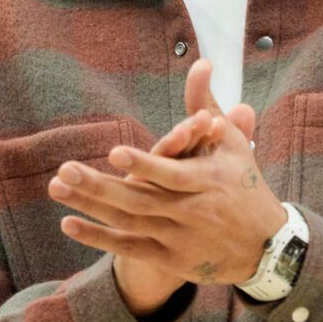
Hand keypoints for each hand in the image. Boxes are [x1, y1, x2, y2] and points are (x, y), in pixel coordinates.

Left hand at [47, 66, 286, 290]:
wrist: (266, 248)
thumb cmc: (243, 184)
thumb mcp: (230, 143)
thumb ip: (206, 104)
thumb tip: (200, 62)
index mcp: (210, 180)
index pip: (173, 173)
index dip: (146, 164)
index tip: (115, 152)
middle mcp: (193, 212)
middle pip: (141, 200)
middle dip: (100, 187)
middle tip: (64, 170)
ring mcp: (180, 238)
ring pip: (129, 223)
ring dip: (91, 207)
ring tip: (56, 188)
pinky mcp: (171, 259)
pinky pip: (129, 249)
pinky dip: (99, 238)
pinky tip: (69, 223)